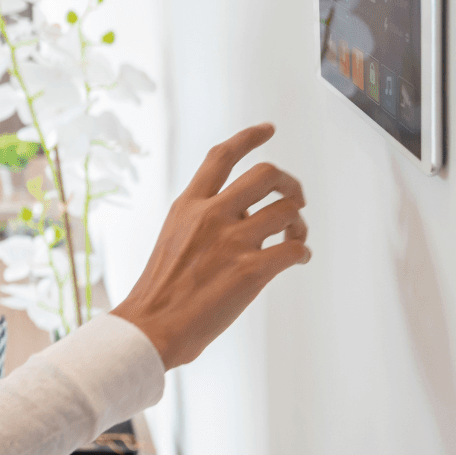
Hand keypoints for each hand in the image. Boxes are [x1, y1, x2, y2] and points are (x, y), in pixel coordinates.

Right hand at [110, 123, 309, 368]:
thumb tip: (244, 213)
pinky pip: (296, 249)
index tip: (268, 129)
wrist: (152, 325)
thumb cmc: (162, 288)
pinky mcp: (252, 271)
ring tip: (294, 237)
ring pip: (288, 210)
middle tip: (295, 198)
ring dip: (299, 223)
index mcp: (189, 204)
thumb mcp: (174, 236)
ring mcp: (233, 242)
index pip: (222, 156)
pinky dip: (303, 252)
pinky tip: (297, 259)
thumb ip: (203, 218)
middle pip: (267, 174)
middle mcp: (212, 215)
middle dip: (290, 183)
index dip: (249, 137)